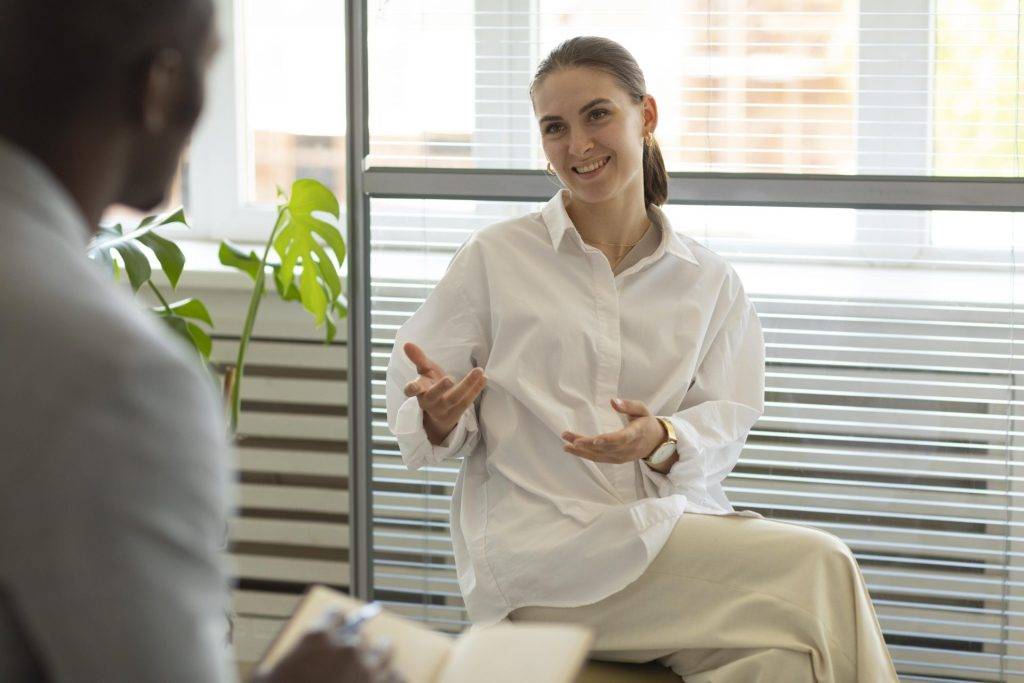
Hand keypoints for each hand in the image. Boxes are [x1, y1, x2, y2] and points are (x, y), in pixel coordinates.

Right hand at [252, 617, 405, 682]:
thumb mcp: (265, 677)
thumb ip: (285, 660)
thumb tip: (295, 660)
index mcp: (317, 637)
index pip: (336, 614)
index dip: (336, 621)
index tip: (338, 625)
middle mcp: (346, 647)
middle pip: (360, 633)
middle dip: (355, 643)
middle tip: (350, 654)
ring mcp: (368, 669)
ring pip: (384, 649)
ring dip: (379, 654)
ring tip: (377, 659)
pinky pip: (397, 677)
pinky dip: (392, 680)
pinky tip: (388, 682)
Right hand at [402, 342, 485, 445]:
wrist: (439, 413)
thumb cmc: (430, 386)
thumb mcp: (424, 372)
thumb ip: (418, 358)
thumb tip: (407, 343)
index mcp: (420, 390)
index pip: (412, 390)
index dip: (411, 389)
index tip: (413, 387)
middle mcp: (430, 402)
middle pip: (434, 396)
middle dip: (441, 388)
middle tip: (449, 379)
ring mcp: (444, 409)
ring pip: (455, 398)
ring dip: (467, 384)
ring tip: (479, 371)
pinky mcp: (456, 413)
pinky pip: (467, 401)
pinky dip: (476, 389)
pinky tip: (484, 378)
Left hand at [561, 398, 673, 471]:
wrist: (655, 443)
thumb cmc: (646, 423)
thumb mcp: (642, 410)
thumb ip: (629, 405)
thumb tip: (612, 401)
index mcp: (636, 434)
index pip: (621, 438)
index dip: (608, 440)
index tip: (595, 439)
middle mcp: (628, 448)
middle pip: (605, 448)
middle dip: (586, 443)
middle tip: (568, 437)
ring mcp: (621, 457)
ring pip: (599, 455)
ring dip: (581, 450)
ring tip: (565, 444)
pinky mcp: (615, 460)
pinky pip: (598, 459)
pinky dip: (584, 455)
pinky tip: (572, 449)